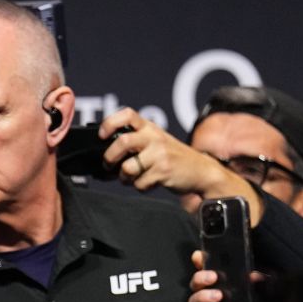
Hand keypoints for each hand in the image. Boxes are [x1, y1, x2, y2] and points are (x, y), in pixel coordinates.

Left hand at [100, 108, 251, 204]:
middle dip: (109, 158)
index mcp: (149, 127)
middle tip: (109, 165)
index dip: (110, 123)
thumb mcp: (155, 142)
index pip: (127, 114)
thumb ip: (135, 143)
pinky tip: (150, 182)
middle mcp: (154, 137)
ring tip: (132, 178)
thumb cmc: (172, 157)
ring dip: (124, 178)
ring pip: (127, 168)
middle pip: (122, 142)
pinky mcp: (163, 171)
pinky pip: (139, 183)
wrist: (201, 171)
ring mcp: (160, 154)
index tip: (102, 136)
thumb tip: (106, 156)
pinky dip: (140, 187)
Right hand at [187, 250, 269, 301]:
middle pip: (195, 286)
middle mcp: (212, 298)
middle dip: (200, 279)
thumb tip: (253, 276)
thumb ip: (260, 283)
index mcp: (223, 286)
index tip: (198, 256)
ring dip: (203, 297)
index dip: (201, 262)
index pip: (207, 270)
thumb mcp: (265, 292)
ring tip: (218, 295)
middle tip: (213, 277)